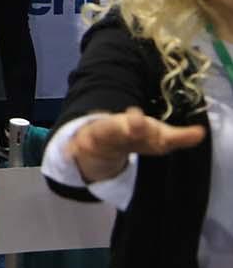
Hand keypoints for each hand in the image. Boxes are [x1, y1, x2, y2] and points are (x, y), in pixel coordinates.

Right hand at [69, 107, 205, 182]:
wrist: (104, 139)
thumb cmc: (135, 136)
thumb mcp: (158, 137)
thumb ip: (179, 136)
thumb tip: (201, 133)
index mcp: (130, 126)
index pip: (135, 124)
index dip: (136, 122)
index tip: (138, 116)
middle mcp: (112, 130)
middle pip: (114, 129)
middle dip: (119, 127)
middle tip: (128, 121)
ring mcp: (95, 138)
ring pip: (94, 137)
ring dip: (90, 139)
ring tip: (83, 142)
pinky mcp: (81, 148)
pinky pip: (74, 149)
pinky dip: (70, 150)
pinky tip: (67, 152)